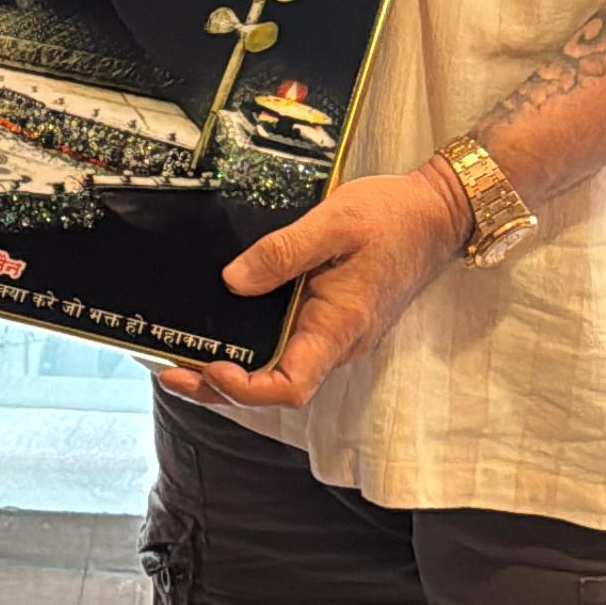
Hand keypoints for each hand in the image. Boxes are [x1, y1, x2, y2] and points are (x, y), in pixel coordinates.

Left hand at [155, 165, 467, 425]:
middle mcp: (337, 343)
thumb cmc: (393, 217)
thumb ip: (283, 252)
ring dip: (231, 374)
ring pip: (279, 372)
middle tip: (168, 371)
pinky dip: (252, 350)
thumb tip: (233, 280)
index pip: (290, 387)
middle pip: (274, 389)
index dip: (244, 389)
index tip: (209, 366)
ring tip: (181, 360)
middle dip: (219, 388)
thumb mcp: (334, 222)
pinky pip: (288, 349)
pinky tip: (224, 334)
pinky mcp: (332, 321)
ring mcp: (336, 335)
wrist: (437, 215)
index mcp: (338, 326)